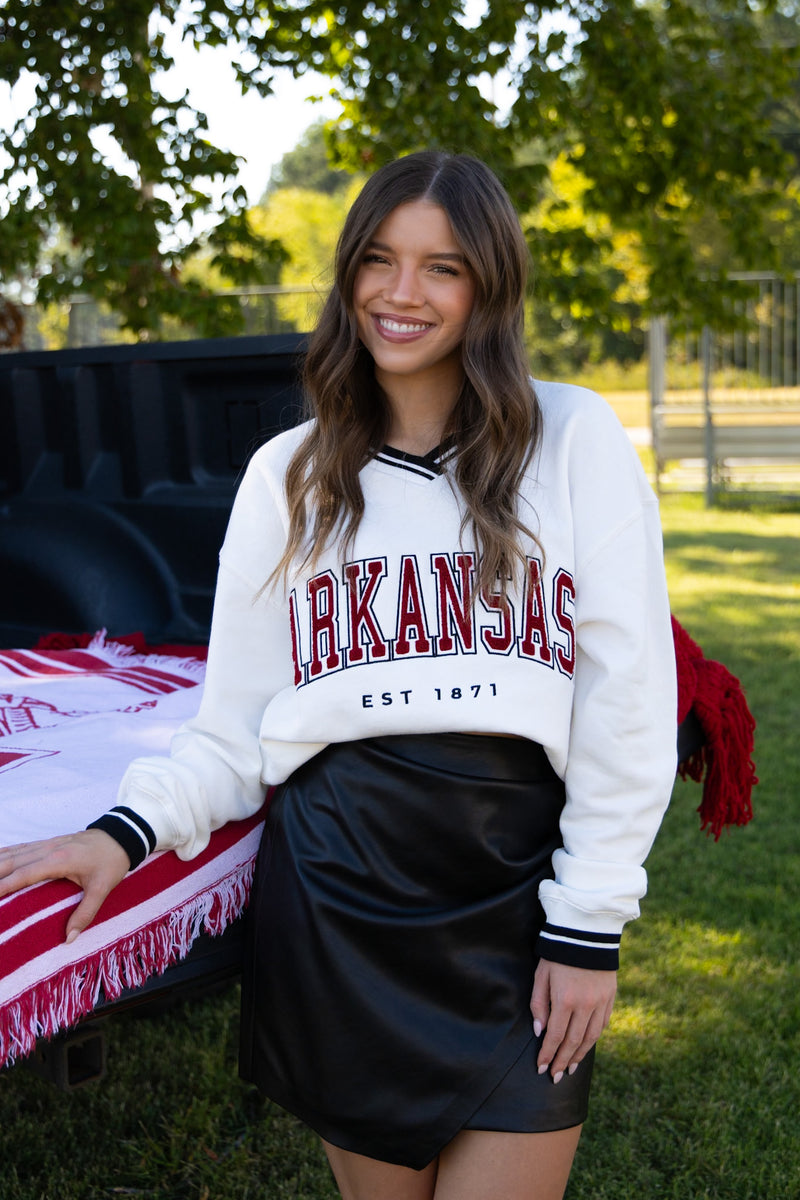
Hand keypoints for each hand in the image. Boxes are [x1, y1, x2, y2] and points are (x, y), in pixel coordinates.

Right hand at [0, 830, 129, 943]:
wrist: (121, 836)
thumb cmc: (111, 861)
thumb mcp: (103, 888)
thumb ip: (85, 913)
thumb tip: (69, 938)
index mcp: (59, 860)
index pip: (24, 874)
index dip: (5, 885)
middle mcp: (48, 849)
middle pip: (13, 861)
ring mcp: (47, 844)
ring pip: (14, 853)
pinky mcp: (49, 843)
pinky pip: (21, 848)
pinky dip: (6, 853)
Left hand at [530, 958, 616, 1082]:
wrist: (586, 933)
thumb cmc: (558, 954)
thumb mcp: (541, 975)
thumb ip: (538, 1004)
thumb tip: (540, 1032)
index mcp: (565, 1000)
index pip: (555, 1036)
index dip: (548, 1055)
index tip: (542, 1068)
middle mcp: (585, 1005)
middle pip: (573, 1042)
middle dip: (563, 1062)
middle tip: (555, 1077)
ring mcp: (600, 1003)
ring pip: (590, 1038)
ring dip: (579, 1056)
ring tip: (570, 1069)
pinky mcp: (610, 998)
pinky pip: (602, 1026)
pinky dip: (593, 1040)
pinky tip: (585, 1047)